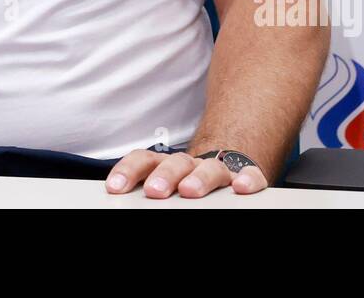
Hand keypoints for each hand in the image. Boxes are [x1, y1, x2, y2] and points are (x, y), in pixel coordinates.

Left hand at [105, 149, 269, 198]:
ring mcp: (217, 171)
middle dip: (164, 175)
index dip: (128, 171)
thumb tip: (122, 202)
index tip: (115, 188)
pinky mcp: (244, 177)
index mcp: (164, 166)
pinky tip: (240, 188)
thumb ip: (145, 197)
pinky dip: (247, 178)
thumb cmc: (184, 185)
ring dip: (200, 178)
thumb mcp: (163, 190)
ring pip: (211, 167)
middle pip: (176, 162)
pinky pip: (249, 173)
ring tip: (190, 191)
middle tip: (154, 191)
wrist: (219, 174)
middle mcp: (190, 165)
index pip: (143, 160)